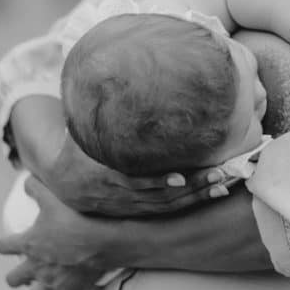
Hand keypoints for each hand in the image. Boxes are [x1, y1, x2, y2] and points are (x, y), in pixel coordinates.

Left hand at [0, 176, 106, 289]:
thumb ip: (37, 187)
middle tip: (22, 272)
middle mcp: (37, 267)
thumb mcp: (54, 196)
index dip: (5, 244)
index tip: (7, 243)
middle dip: (17, 275)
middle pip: (15, 277)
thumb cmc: (78, 216)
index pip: (4, 246)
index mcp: (29, 244)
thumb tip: (25, 178)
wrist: (102, 239)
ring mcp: (53, 284)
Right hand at [43, 132, 237, 216]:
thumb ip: (97, 115)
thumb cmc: (79, 147)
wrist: (64, 181)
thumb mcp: (83, 133)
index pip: (134, 180)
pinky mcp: (141, 209)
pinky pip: (170, 208)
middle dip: (191, 186)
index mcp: (104, 174)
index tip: (180, 176)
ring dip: (197, 195)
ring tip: (224, 184)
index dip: (156, 180)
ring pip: (169, 204)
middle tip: (220, 174)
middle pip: (160, 195)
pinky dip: (192, 201)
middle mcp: (120, 194)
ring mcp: (132, 204)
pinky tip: (214, 192)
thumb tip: (105, 80)